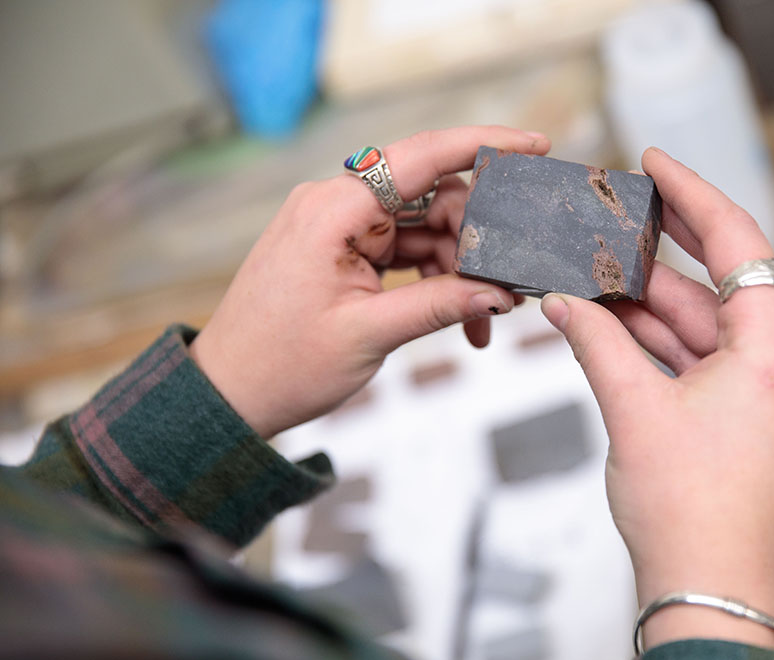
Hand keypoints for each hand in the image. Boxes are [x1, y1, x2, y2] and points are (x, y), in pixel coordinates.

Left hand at [191, 126, 549, 437]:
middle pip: (434, 198)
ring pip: (427, 228)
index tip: (536, 146)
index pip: (422, 156)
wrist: (231, 394)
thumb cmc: (280, 364)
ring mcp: (341, 227)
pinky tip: (459, 316)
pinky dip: (436, 280)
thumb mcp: (370, 335)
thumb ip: (440, 304)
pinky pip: (408, 250)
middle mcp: (337, 205)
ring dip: (459, 271)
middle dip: (476, 243)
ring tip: (480, 322)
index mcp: (334, 209)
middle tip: (506, 290)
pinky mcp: (346, 250)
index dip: (484, 146)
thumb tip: (500, 292)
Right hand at [540, 148, 773, 652]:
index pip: (739, 241)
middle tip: (617, 210)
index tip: (653, 160)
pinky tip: (616, 322)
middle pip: (727, 278)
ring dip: (656, 301)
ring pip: (714, 322)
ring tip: (594, 272)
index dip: (691, 194)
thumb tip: (562, 302)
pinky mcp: (766, 415)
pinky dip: (670, 342)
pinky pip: (715, 359)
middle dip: (665, 249)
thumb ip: (596, 342)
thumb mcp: (633, 411)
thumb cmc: (689, 514)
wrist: (712, 597)